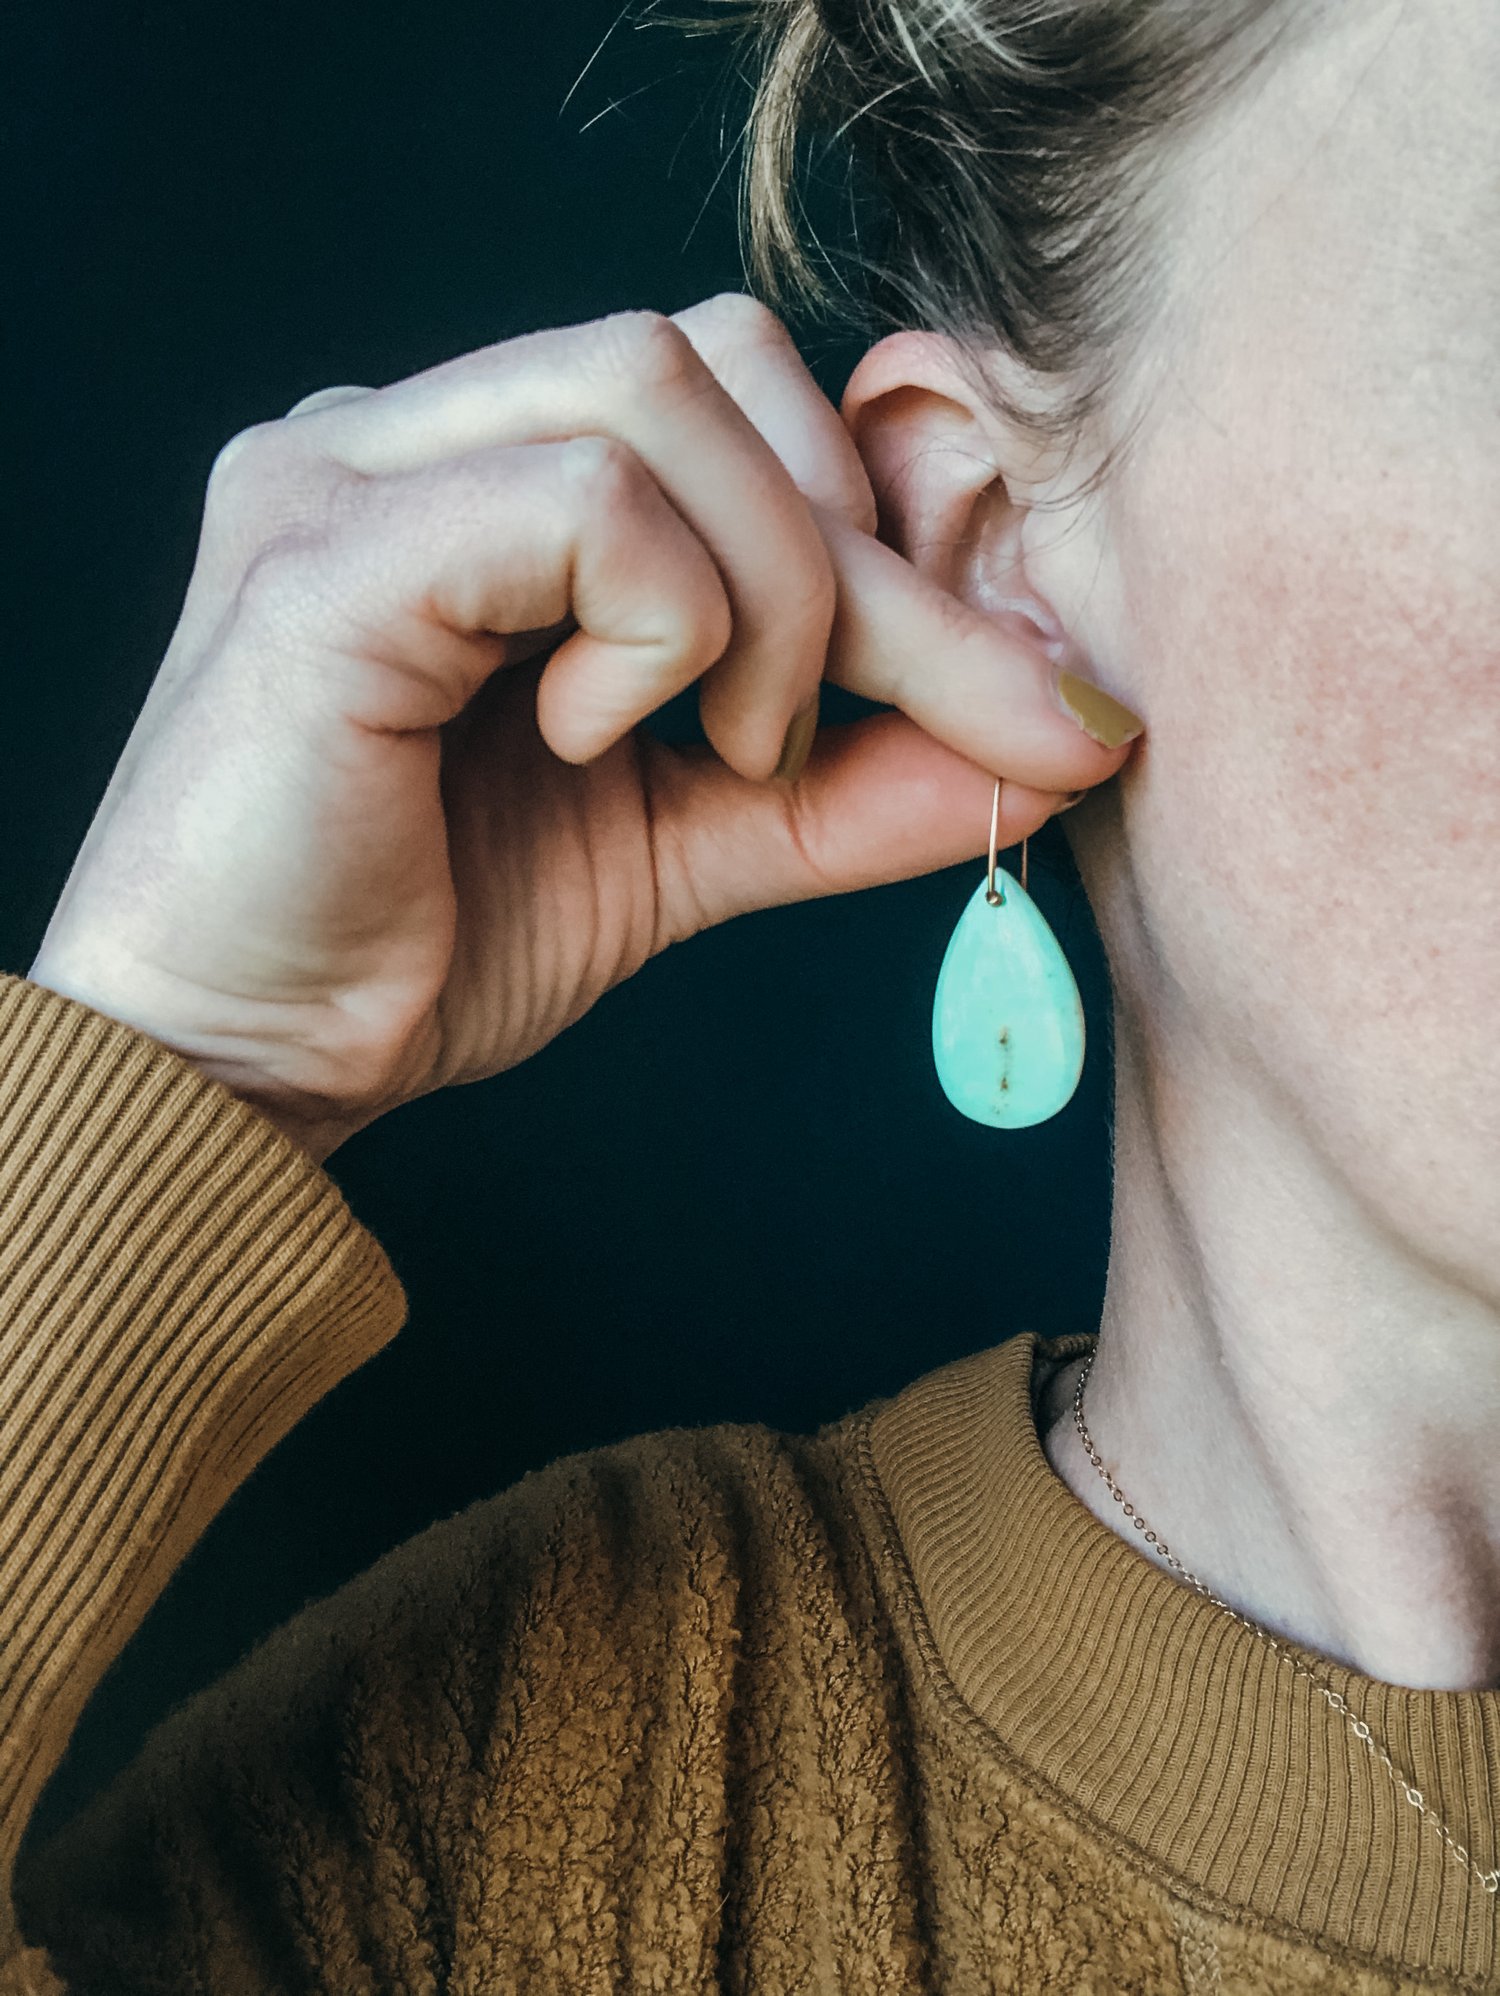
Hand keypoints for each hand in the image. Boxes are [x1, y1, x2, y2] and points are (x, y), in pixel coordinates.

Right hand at [27, 294, 1131, 1162]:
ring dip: (767, 590)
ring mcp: (350, 468)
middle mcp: (408, 432)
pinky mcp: (323, 554)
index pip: (734, 398)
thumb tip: (1054, 745)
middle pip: (713, 356)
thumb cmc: (429, 944)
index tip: (1008, 680)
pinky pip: (578, 502)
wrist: (243, 1067)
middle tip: (851, 735)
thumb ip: (848, 779)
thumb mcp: (685, 846)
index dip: (887, 520)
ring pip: (655, 386)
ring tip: (717, 748)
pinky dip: (657, 625)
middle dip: (855, 556)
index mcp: (482, 478)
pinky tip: (592, 738)